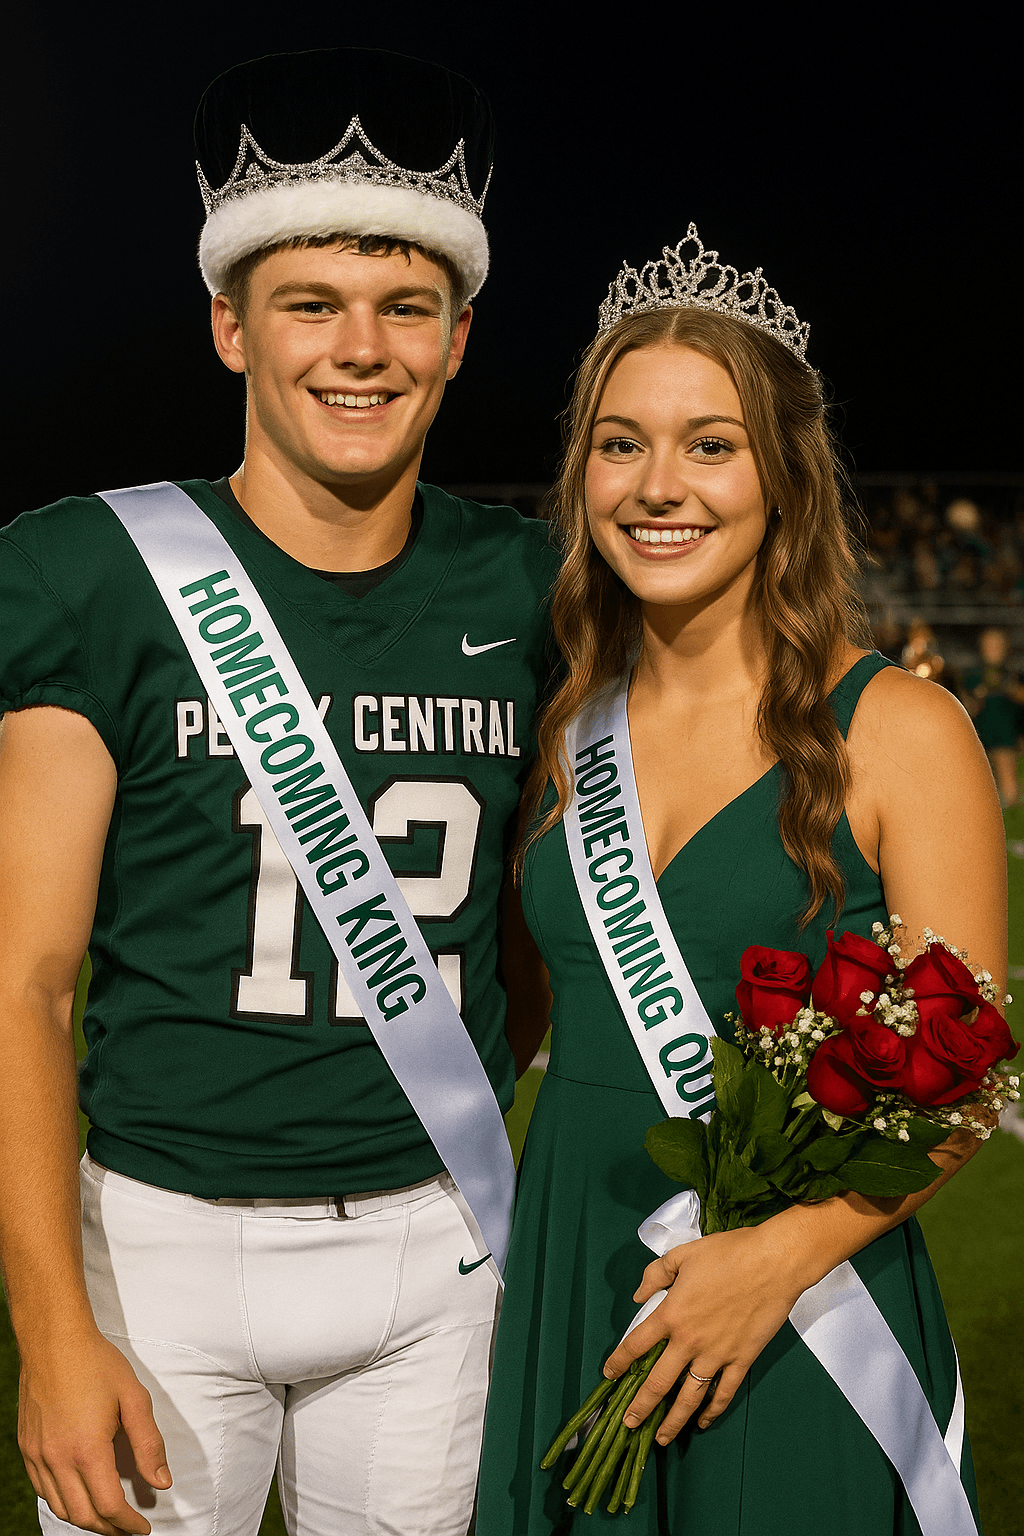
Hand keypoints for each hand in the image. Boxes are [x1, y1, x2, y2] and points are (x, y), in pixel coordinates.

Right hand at [18, 1330, 170, 1533]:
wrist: (54, 1341)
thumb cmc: (97, 1364)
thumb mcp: (134, 1398)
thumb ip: (149, 1443)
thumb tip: (162, 1482)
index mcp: (87, 1449)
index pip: (109, 1506)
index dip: (128, 1524)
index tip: (142, 1528)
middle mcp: (57, 1459)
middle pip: (83, 1515)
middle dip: (109, 1528)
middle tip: (128, 1528)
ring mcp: (37, 1455)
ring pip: (61, 1507)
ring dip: (85, 1519)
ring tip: (107, 1517)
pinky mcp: (27, 1448)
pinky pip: (43, 1490)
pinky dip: (63, 1502)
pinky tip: (78, 1495)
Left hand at [602, 1225, 803, 1444]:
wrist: (772, 1263)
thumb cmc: (728, 1253)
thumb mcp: (682, 1255)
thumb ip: (655, 1274)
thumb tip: (637, 1295)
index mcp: (672, 1314)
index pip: (636, 1344)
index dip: (618, 1362)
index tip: (608, 1375)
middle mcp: (690, 1341)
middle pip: (658, 1382)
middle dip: (640, 1407)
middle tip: (628, 1424)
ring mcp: (717, 1354)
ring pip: (689, 1397)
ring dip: (673, 1421)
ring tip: (660, 1438)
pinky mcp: (741, 1360)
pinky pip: (724, 1393)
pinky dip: (712, 1411)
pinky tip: (702, 1422)